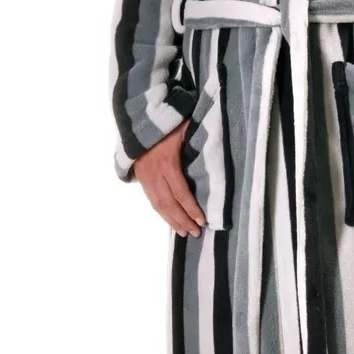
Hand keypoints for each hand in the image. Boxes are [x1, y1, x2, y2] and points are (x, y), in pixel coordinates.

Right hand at [134, 119, 206, 236]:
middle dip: (183, 220)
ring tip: (183, 233)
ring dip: (171, 220)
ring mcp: (146, 178)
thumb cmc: (165, 122)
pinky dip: (161, 213)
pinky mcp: (141, 179)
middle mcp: (155, 174)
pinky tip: (170, 221)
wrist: (137, 121)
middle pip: (170, 204)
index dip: (191, 208)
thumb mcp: (182, 126)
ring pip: (159, 205)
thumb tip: (216, 136)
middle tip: (196, 233)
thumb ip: (196, 134)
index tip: (202, 220)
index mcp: (167, 163)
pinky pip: (151, 200)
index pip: (180, 192)